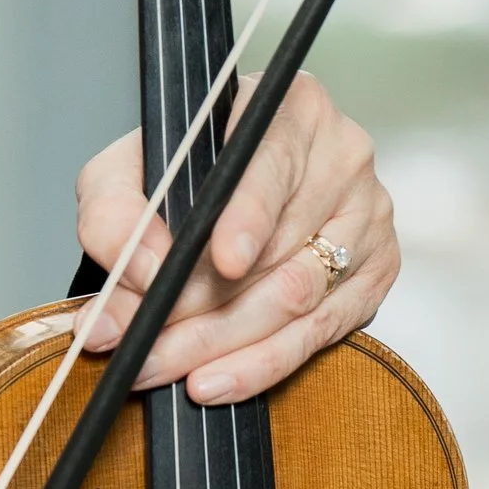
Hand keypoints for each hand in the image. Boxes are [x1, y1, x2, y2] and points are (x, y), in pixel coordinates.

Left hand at [73, 72, 397, 404]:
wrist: (214, 196)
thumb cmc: (176, 174)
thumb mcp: (122, 173)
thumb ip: (113, 212)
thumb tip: (142, 271)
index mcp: (287, 108)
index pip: (272, 161)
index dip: (248, 214)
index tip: (223, 261)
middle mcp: (341, 155)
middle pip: (278, 246)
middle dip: (205, 307)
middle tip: (146, 344)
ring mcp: (367, 216)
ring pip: (300, 296)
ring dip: (226, 345)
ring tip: (166, 369)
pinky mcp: (375, 271)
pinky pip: (323, 331)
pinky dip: (264, 364)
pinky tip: (218, 380)